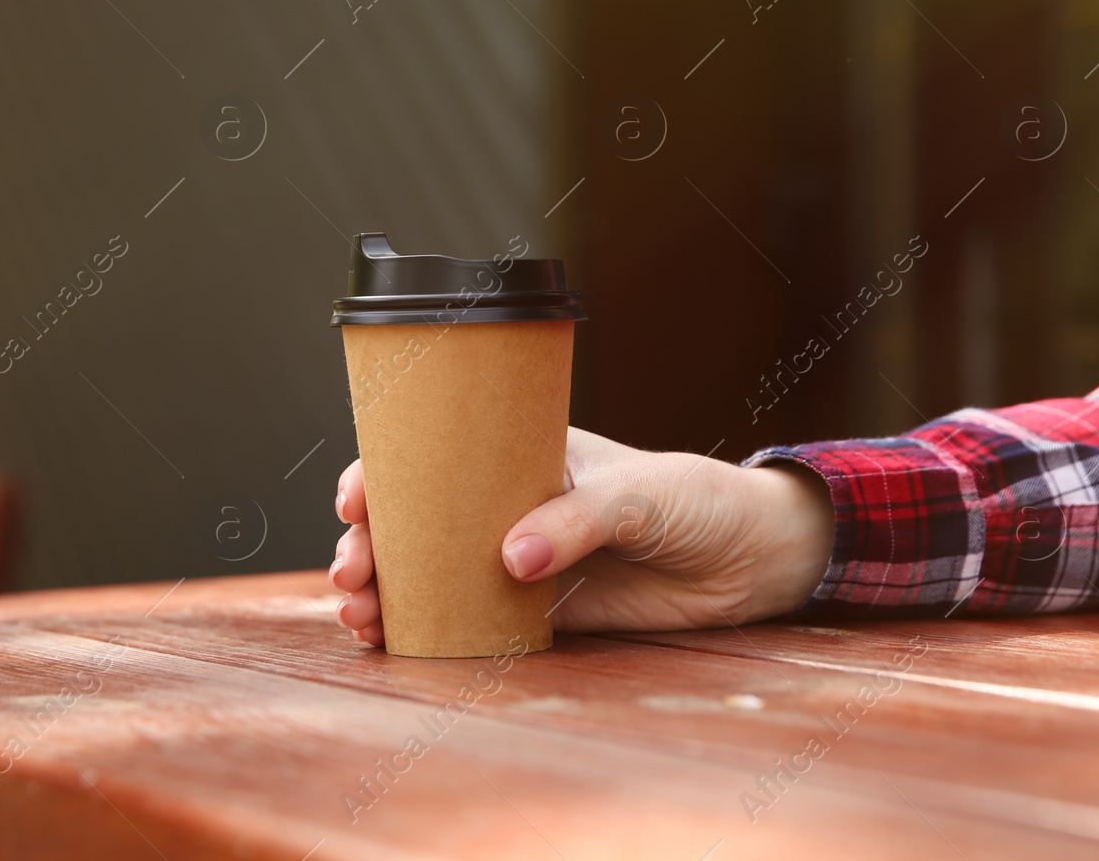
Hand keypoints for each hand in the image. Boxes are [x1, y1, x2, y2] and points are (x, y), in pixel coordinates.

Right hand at [328, 426, 834, 645]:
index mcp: (523, 454)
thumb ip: (577, 520)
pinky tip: (395, 644)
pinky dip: (428, 632)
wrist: (747, 561)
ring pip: (431, 574)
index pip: (436, 455)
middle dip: (370, 546)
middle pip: (416, 522)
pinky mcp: (538, 612)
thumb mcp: (639, 495)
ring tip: (361, 616)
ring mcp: (518, 560)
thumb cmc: (695, 500)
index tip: (355, 500)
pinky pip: (470, 621)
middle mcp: (508, 504)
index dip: (383, 473)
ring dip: (387, 593)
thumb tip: (511, 558)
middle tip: (351, 574)